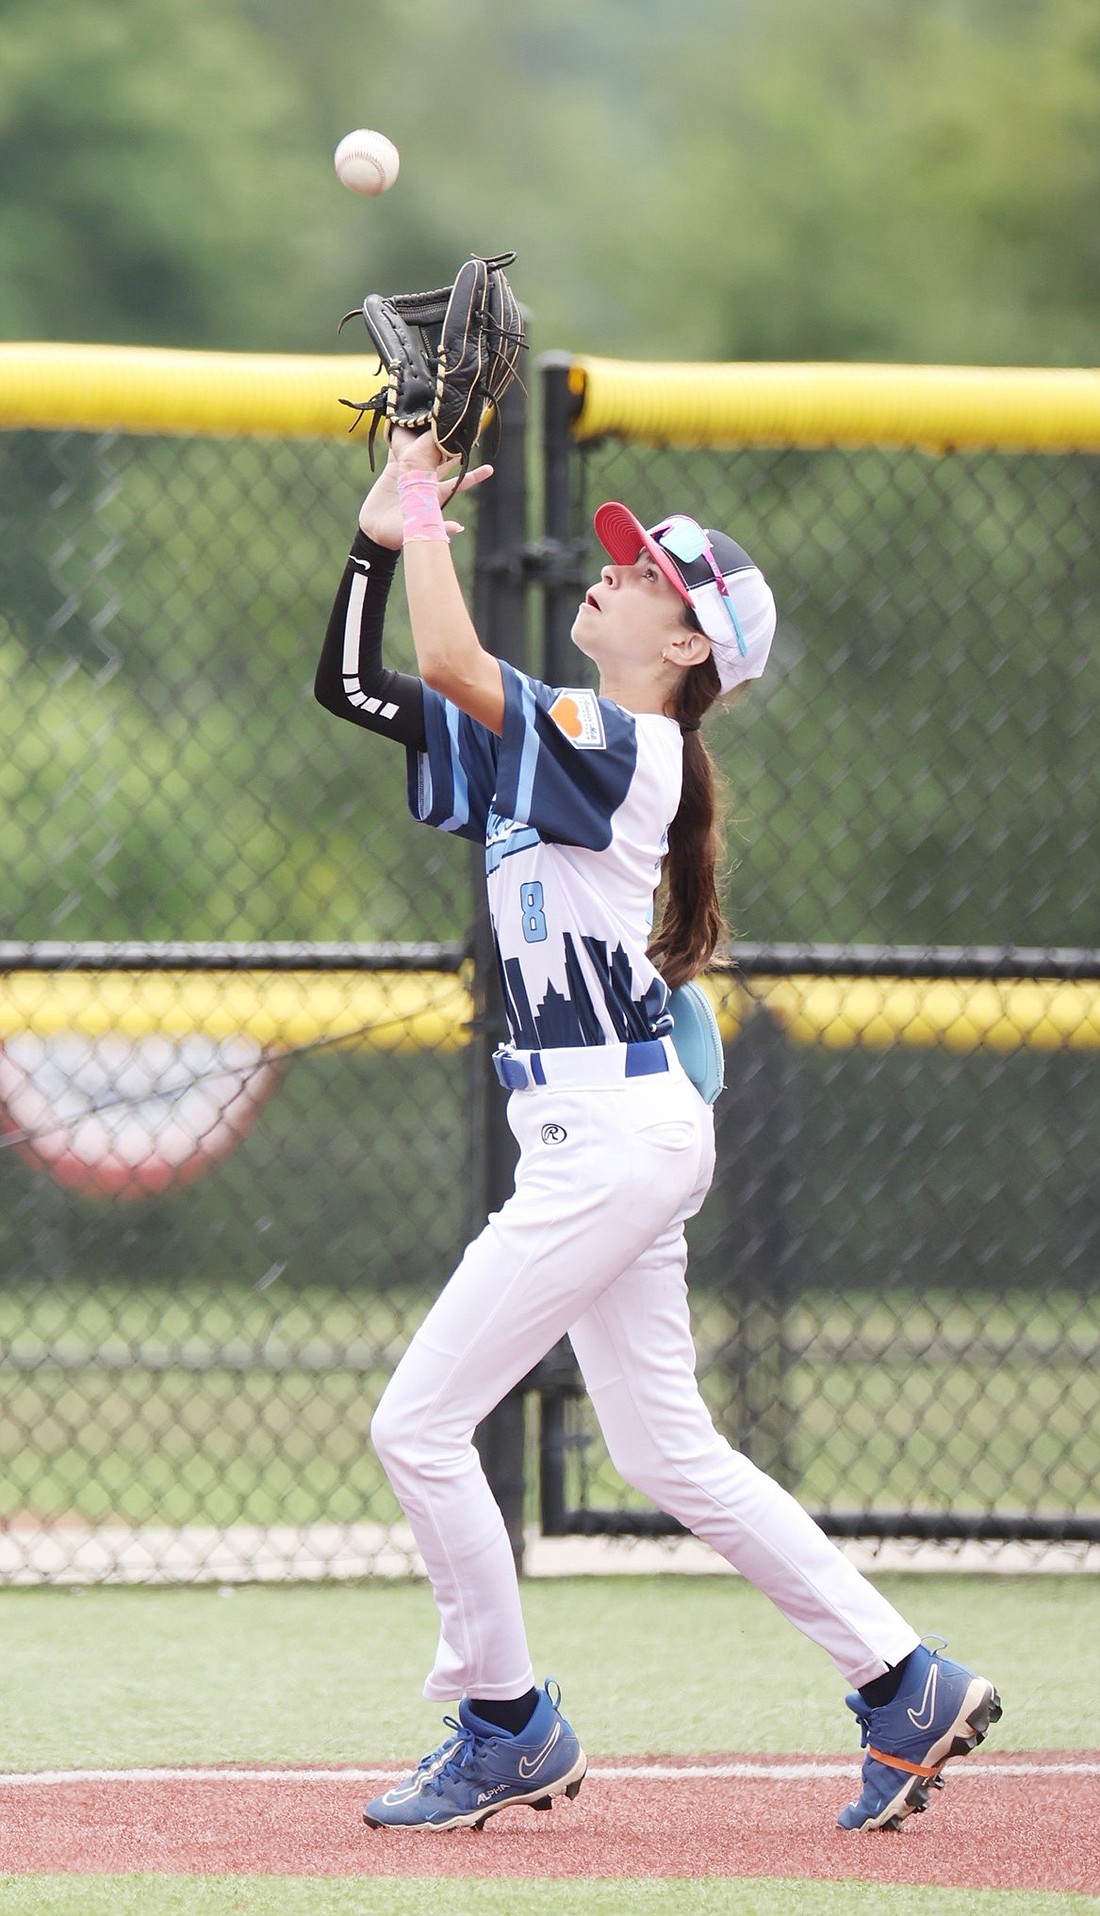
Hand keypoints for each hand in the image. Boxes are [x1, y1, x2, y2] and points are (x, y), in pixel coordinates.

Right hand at [357, 430, 492, 547]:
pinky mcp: (393, 471)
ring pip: (423, 452)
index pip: (459, 483)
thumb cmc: (397, 535)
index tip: (490, 469)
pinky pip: (398, 451)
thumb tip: (458, 527)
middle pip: (444, 461)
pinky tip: (406, 424)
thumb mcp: (418, 532)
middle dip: (454, 448)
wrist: (375, 532)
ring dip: (430, 439)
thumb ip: (438, 528)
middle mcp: (425, 482)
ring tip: (437, 420)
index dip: (475, 477)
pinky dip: (402, 439)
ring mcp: (409, 475)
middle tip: (465, 431)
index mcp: (435, 495)